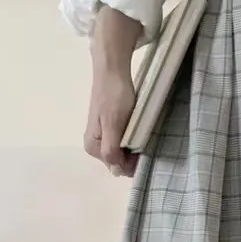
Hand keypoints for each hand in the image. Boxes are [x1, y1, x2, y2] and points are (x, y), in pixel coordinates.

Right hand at [85, 9, 142, 177]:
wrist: (112, 69)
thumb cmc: (114, 97)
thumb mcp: (113, 126)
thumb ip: (111, 150)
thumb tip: (115, 171)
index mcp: (92, 147)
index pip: (117, 167)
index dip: (133, 164)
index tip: (146, 153)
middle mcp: (95, 144)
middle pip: (119, 160)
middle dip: (133, 156)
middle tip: (147, 143)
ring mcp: (102, 134)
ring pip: (122, 151)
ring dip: (135, 148)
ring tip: (145, 135)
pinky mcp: (110, 125)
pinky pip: (123, 140)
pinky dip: (133, 139)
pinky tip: (140, 131)